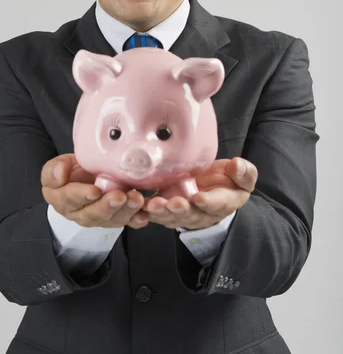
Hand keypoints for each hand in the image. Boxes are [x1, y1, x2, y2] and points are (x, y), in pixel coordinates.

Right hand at [41, 154, 149, 229]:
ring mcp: (99, 218)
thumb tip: (60, 173)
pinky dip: (136, 219)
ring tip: (136, 200)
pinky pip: (126, 221)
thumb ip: (55, 169)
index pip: (69, 199)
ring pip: (111, 219)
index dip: (81, 196)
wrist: (86, 176)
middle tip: (120, 196)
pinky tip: (144, 215)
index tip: (94, 191)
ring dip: (125, 211)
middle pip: (92, 214)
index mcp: (61, 198)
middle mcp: (79, 213)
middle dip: (107, 206)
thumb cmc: (72, 169)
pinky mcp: (115, 218)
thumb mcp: (60, 164)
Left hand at [143, 157, 257, 230]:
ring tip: (153, 204)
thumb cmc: (228, 181)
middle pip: (191, 214)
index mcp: (223, 203)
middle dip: (181, 210)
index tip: (199, 198)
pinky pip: (155, 213)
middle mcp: (201, 213)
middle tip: (174, 203)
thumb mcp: (242, 177)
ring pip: (171, 216)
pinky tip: (137, 204)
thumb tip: (237, 164)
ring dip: (162, 212)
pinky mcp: (166, 207)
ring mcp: (182, 212)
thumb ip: (243, 173)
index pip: (216, 205)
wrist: (214, 189)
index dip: (208, 202)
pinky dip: (145, 210)